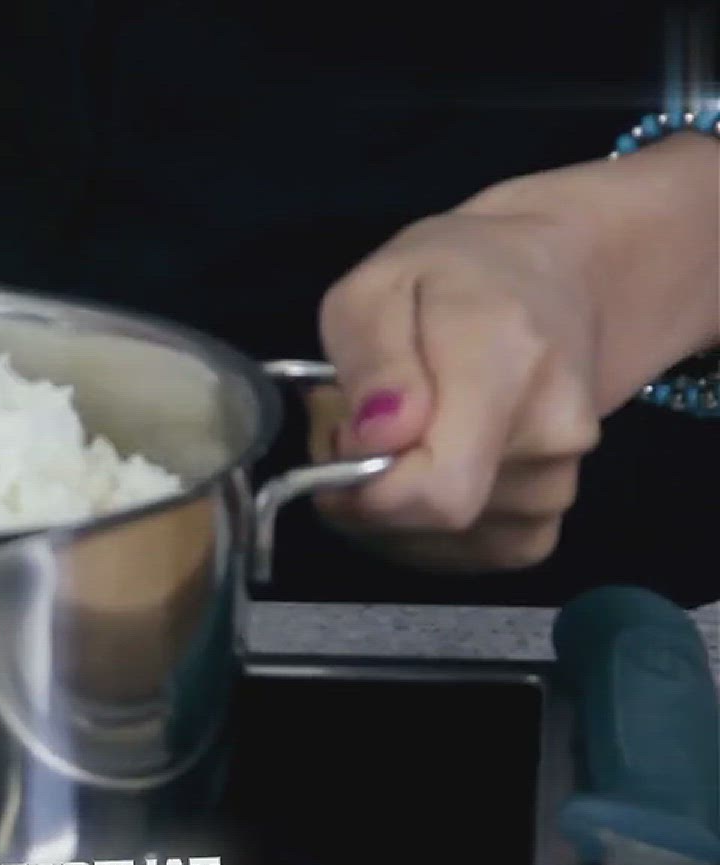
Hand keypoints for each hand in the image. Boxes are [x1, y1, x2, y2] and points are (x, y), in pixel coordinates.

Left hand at [309, 204, 603, 572]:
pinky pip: (461, 554)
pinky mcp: (545, 523)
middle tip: (357, 423)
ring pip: (436, 544)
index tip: (340, 435)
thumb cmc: (452, 275)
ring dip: (387, 505)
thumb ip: (373, 362)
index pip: (439, 490)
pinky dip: (418, 529)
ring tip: (396, 435)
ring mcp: (558, 487)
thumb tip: (377, 441)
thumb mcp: (378, 286)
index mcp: (509, 368)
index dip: (364, 490)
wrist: (550, 281)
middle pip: (429, 521)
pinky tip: (418, 471)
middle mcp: (551, 438)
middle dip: (362, 488)